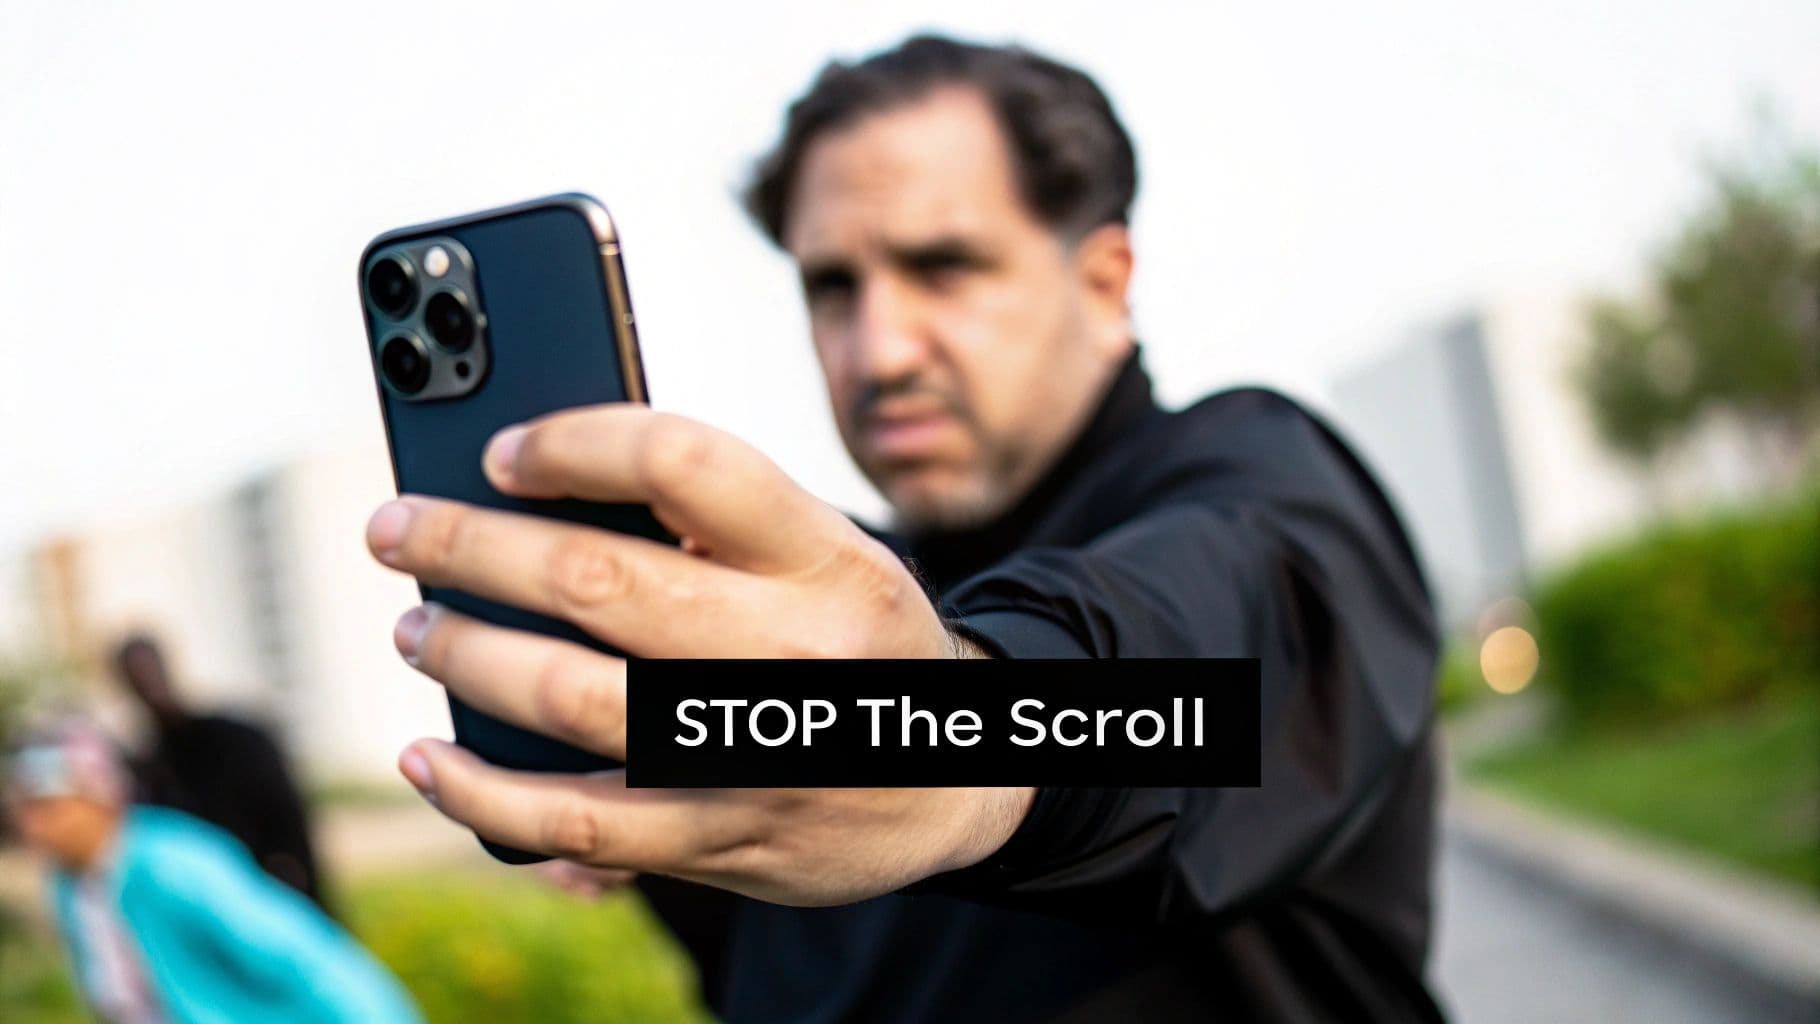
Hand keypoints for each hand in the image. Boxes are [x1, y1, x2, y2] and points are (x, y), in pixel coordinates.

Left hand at [367, 405, 1029, 904]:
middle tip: (400, 530)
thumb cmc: (853, 637)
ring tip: (416, 628)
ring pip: (565, 697)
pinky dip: (481, 792)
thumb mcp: (827, 552)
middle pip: (593, 578)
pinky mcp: (721, 840)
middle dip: (466, 545)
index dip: (569, 443)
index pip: (680, 463)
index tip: (502, 450)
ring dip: (461, 654)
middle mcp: (795, 653)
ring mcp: (753, 755)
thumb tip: (540, 494)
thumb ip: (718, 519)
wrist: (955, 779)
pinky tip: (432, 757)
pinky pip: (574, 822)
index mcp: (827, 558)